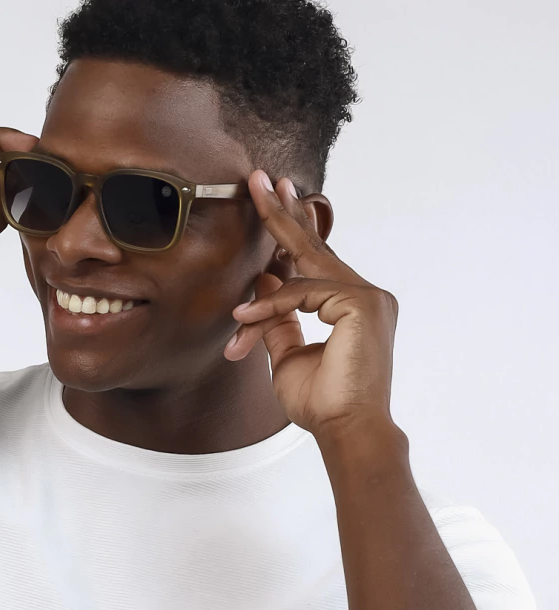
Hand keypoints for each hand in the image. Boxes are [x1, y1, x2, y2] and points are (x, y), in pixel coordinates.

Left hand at [224, 171, 398, 440]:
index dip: (292, 229)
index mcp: (352, 306)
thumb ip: (278, 319)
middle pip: (316, 247)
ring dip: (263, 288)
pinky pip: (302, 294)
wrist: (346, 431)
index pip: (317, 261)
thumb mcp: (288, 355)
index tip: (275, 197)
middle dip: (284, 213)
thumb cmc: (324, 403)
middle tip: (259, 178)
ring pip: (303, 273)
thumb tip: (262, 285)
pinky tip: (246, 324)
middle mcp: (366, 296)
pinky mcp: (362, 304)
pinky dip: (271, 307)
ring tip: (242, 292)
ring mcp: (368, 297)